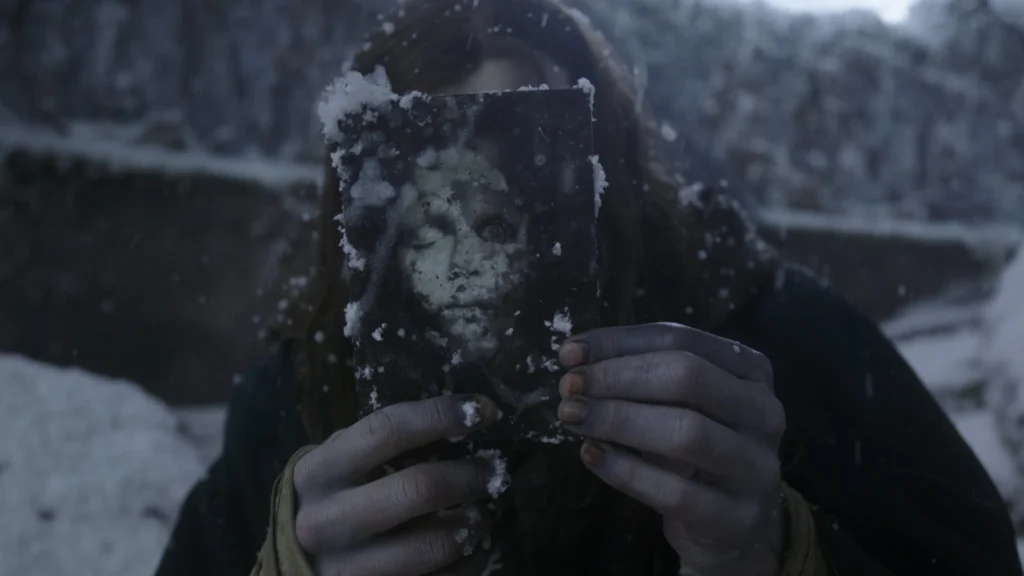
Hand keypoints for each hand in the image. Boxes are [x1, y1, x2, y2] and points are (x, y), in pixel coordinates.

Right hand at [293, 395, 502, 575]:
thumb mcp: (339, 463)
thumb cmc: (331, 498)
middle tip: (492, 472)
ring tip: (484, 511)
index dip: (440, 415)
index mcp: (319, 472)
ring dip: (475, 524)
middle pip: (418, 488)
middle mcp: (327, 521)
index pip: (386, 430)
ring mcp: (348, 569)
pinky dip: (470, 560)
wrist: (296, 563)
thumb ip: (382, 444)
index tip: (483, 409)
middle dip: (469, 476)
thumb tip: (467, 416)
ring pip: (434, 544)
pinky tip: (474, 545)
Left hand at [557, 323, 786, 575]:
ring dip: (618, 419)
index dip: (620, 343)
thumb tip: (575, 354)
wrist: (734, 526)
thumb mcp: (677, 404)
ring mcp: (757, 467)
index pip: (680, 340)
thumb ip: (637, 374)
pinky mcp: (737, 517)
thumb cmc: (696, 449)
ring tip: (572, 416)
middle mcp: (764, 412)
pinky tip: (591, 454)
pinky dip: (626, 470)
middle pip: (687, 378)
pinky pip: (676, 491)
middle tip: (568, 386)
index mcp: (751, 370)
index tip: (569, 353)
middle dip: (618, 378)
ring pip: (685, 432)